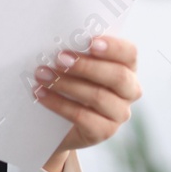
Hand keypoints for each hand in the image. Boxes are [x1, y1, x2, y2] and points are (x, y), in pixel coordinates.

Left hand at [32, 34, 141, 171]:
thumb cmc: (68, 84)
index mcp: (127, 68)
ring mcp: (119, 114)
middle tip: (59, 58)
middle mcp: (129, 91)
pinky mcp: (104, 131)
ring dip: (66, 84)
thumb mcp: (75, 67)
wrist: (57, 123)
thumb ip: (75, 53)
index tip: (90, 42)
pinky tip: (41, 95)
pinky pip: (83, 117)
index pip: (129, 53)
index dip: (113, 47)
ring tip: (42, 75)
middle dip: (86, 66)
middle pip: (117, 76)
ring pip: (98, 97)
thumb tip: (59, 40)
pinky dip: (59, 104)